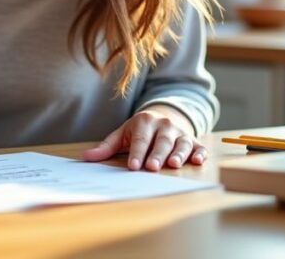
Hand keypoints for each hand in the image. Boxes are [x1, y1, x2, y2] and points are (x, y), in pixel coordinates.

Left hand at [82, 105, 207, 170]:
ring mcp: (180, 133)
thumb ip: (106, 147)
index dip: (137, 153)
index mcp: (145, 122)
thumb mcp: (122, 134)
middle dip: (156, 154)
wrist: (164, 116)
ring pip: (181, 143)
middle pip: (161, 141)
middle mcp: (164, 126)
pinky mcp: (194, 140)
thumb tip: (85, 158)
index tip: (133, 166)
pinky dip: (200, 153)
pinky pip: (199, 147)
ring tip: (174, 165)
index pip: (140, 139)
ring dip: (178, 154)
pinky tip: (198, 160)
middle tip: (152, 167)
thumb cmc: (140, 130)